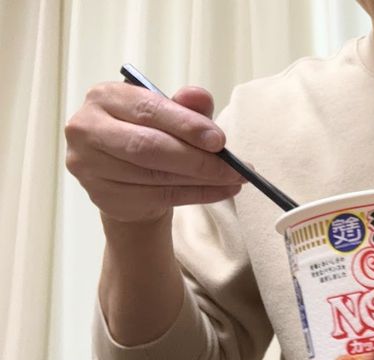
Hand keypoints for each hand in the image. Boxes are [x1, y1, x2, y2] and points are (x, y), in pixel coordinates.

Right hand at [65, 82, 244, 223]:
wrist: (126, 179)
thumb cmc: (150, 137)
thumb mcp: (170, 116)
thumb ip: (186, 106)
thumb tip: (200, 96)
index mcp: (106, 97)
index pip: (148, 109)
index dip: (186, 125)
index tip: (220, 141)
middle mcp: (88, 128)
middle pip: (148, 146)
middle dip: (197, 158)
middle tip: (233, 168)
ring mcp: (90, 164)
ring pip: (155, 175)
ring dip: (201, 180)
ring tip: (233, 180)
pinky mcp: (102, 195)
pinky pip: (158, 196)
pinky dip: (196, 195)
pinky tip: (220, 191)